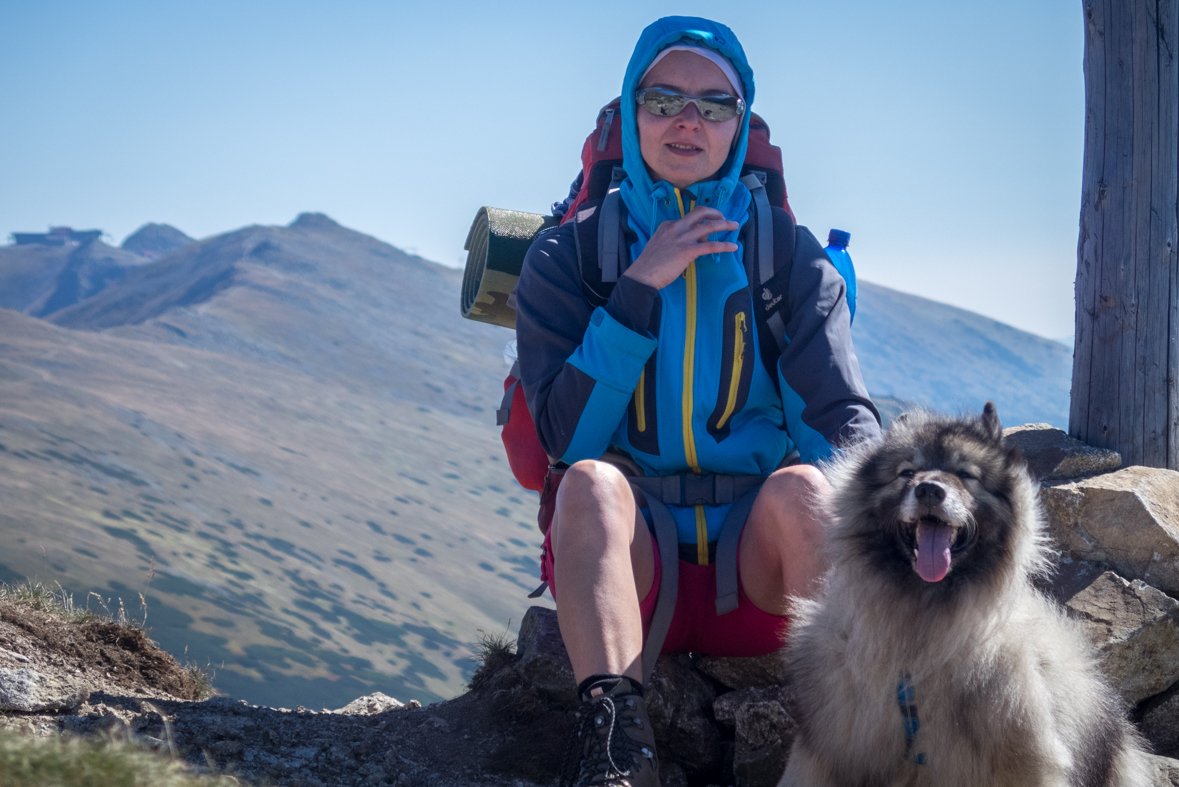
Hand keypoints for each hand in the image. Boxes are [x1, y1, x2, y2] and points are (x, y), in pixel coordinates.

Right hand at [622, 206, 738, 289]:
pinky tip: (733, 247)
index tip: (706, 232)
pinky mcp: (688, 251)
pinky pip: (711, 246)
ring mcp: (683, 238)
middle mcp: (676, 227)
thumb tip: (691, 243)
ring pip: (709, 226)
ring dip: (724, 224)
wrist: (643, 275)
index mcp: (668, 225)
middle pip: (700, 212)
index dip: (701, 223)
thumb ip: (674, 240)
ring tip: (735, 225)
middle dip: (716, 212)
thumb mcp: (660, 244)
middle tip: (724, 217)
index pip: (689, 217)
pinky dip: (724, 245)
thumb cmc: (650, 264)